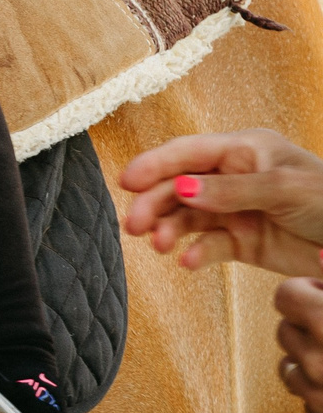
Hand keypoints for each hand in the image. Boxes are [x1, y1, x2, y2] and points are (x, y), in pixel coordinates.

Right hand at [120, 130, 322, 275]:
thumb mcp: (285, 189)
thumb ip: (232, 190)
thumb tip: (182, 189)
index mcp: (244, 151)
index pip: (189, 153)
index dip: (155, 164)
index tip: (126, 181)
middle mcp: (234, 178)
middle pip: (180, 186)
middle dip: (155, 203)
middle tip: (135, 225)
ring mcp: (236, 210)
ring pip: (189, 216)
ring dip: (169, 228)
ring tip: (159, 245)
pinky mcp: (244, 242)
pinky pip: (210, 246)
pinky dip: (195, 253)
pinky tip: (186, 260)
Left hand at [276, 278, 322, 412]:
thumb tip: (320, 254)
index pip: (285, 297)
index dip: (307, 294)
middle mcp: (321, 360)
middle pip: (284, 332)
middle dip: (306, 330)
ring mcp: (322, 396)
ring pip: (288, 370)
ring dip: (309, 366)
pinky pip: (305, 404)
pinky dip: (320, 398)